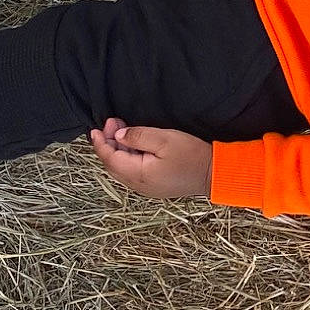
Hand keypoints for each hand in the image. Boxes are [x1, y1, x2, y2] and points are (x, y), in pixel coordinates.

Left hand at [89, 118, 213, 198]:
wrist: (213, 174)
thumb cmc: (191, 156)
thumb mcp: (164, 139)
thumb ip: (138, 136)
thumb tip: (118, 136)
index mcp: (138, 174)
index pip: (110, 158)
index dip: (101, 143)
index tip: (96, 129)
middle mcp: (138, 184)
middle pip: (113, 164)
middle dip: (108, 143)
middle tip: (112, 122)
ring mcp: (146, 187)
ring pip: (122, 168)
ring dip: (118, 149)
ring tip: (121, 129)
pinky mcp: (154, 185)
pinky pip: (132, 171)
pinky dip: (128, 156)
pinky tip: (133, 144)